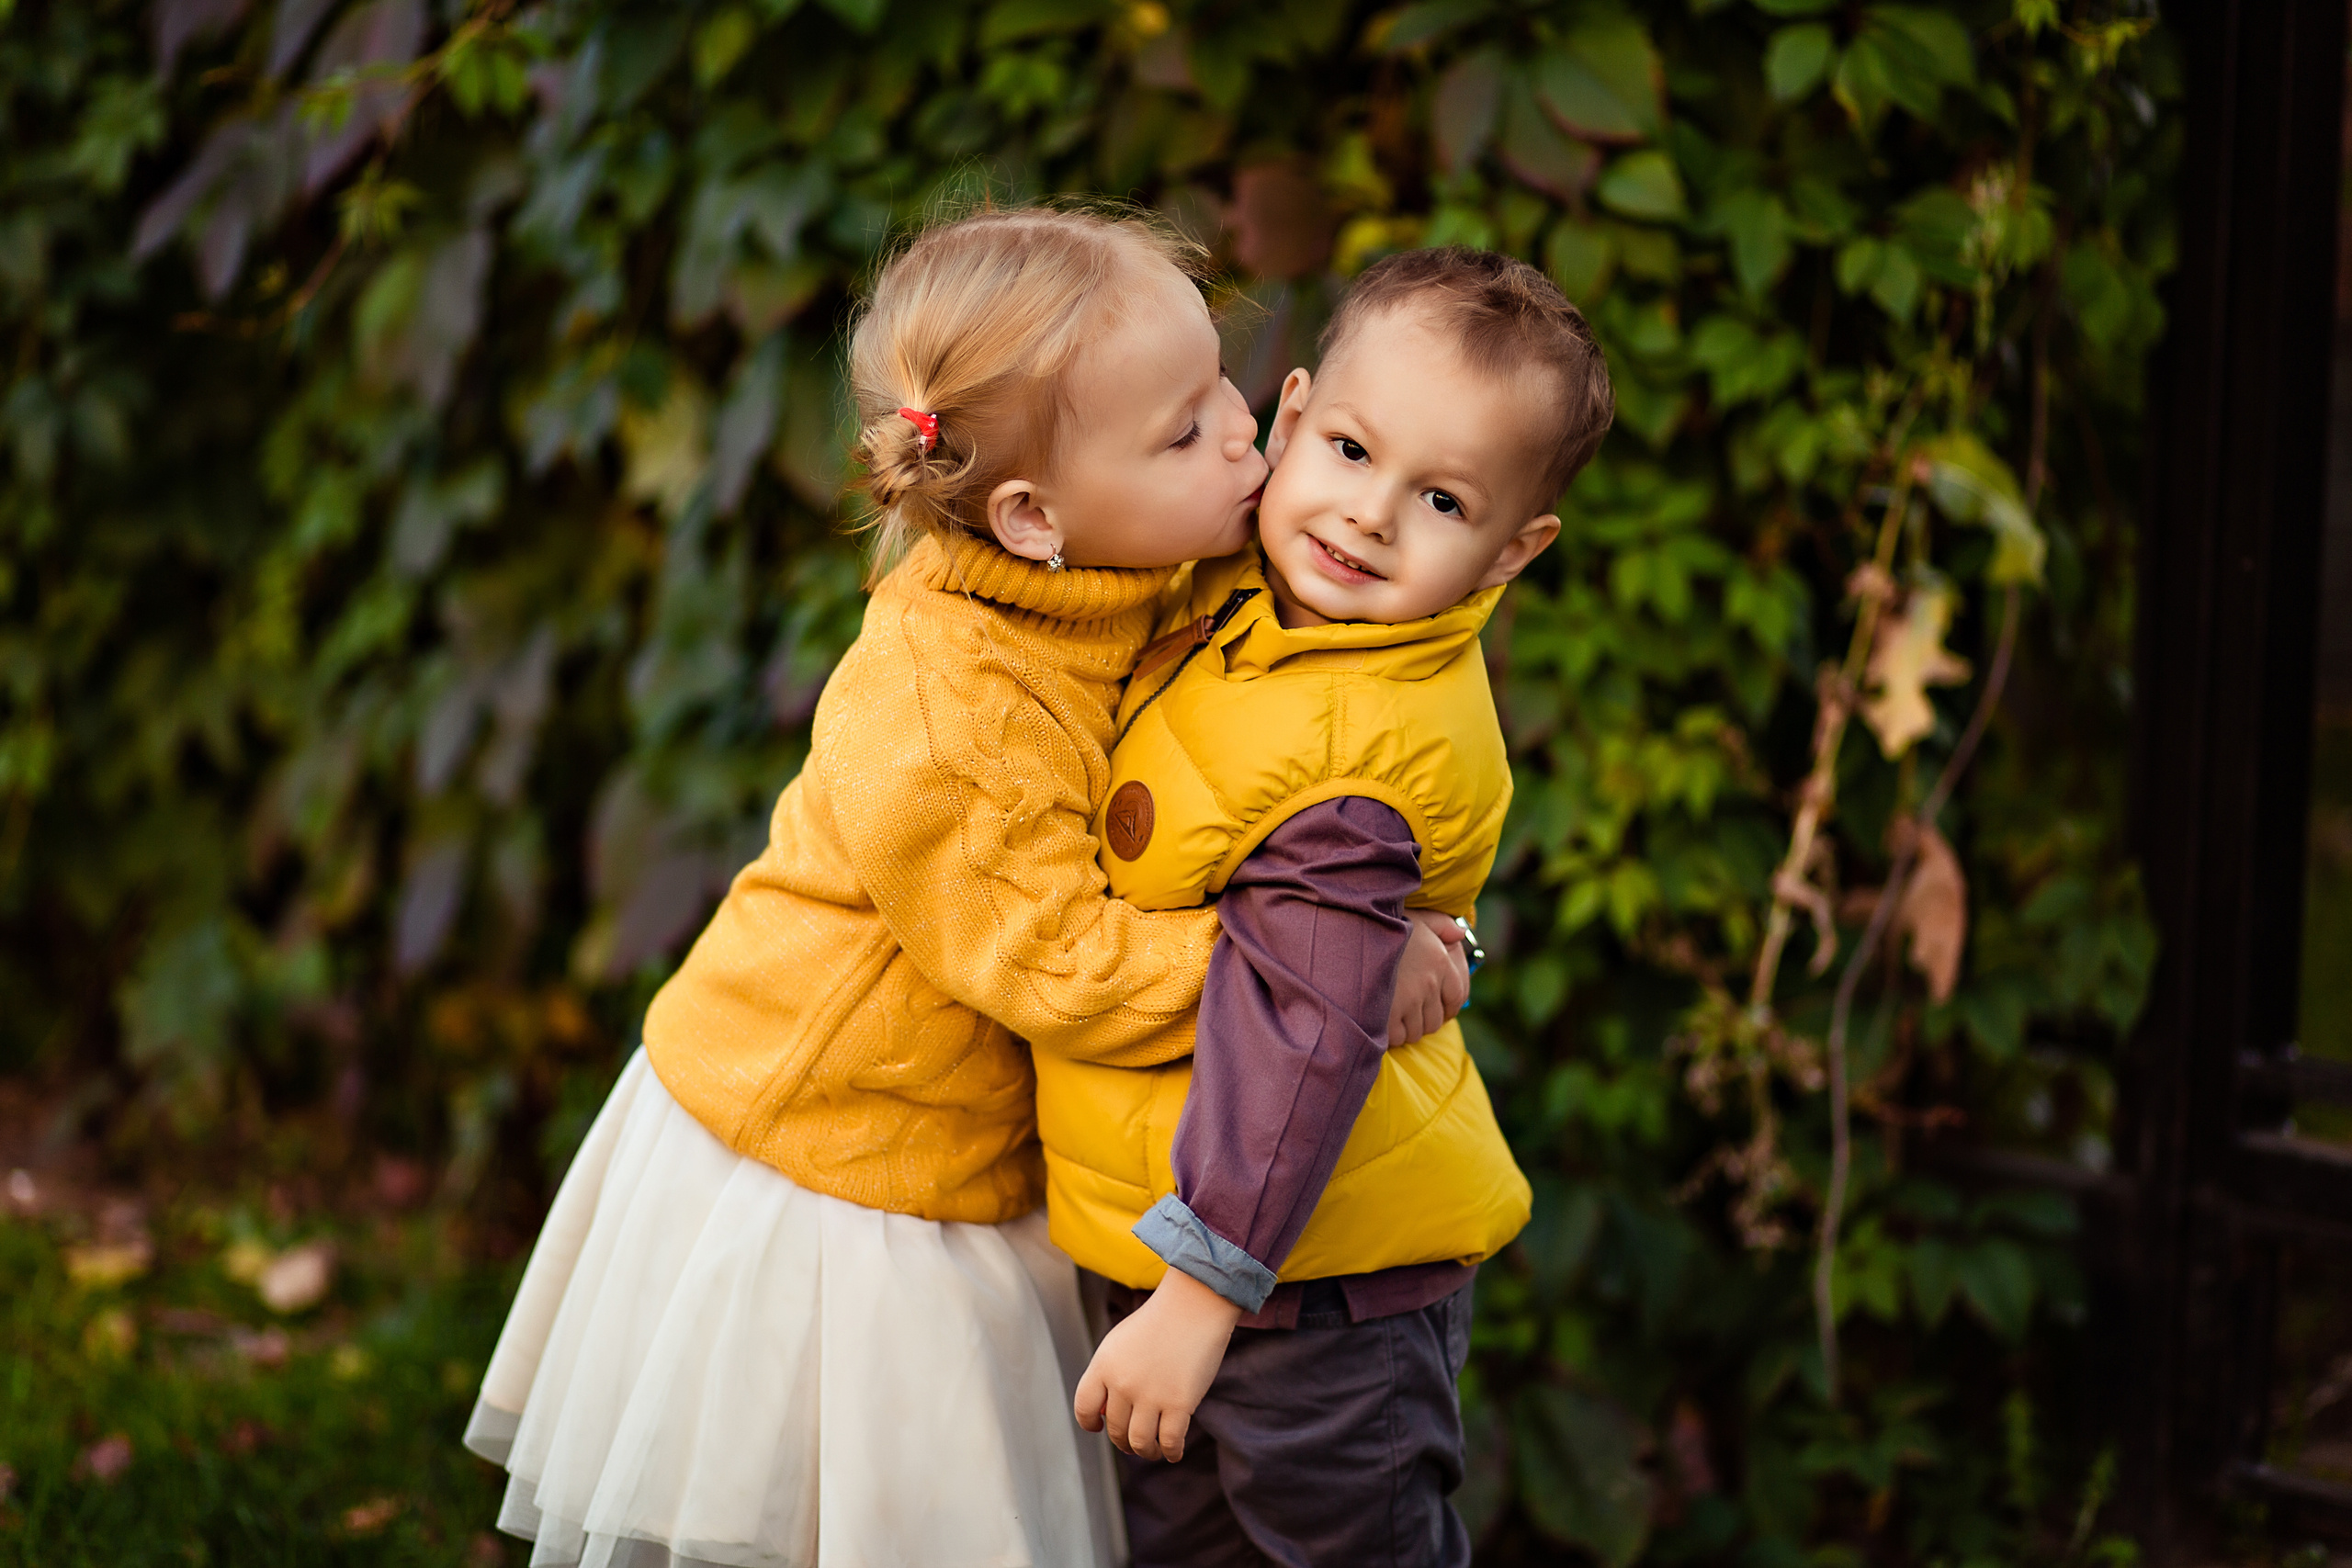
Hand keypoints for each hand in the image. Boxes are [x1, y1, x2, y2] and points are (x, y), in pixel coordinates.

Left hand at [1073, 1268, 1240, 1462]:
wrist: (1194, 1305)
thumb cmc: (1159, 1322)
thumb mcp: (1120, 1342)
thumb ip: (1109, 1374)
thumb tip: (1106, 1414)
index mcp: (1103, 1365)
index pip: (1084, 1408)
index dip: (1089, 1423)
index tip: (1099, 1427)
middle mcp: (1122, 1384)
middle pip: (1116, 1429)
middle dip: (1123, 1442)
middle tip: (1133, 1443)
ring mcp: (1151, 1395)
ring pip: (1140, 1443)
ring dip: (1146, 1452)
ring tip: (1152, 1450)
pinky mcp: (1179, 1403)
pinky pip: (1170, 1442)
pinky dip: (1171, 1452)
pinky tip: (1173, 1451)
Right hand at [1391, 911, 1471, 1044]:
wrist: (1349, 934)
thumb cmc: (1382, 925)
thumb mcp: (1417, 917)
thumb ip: (1442, 924)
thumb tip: (1460, 932)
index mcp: (1440, 961)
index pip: (1457, 996)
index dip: (1449, 1008)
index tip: (1440, 1010)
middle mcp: (1429, 983)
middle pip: (1436, 1020)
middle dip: (1424, 1020)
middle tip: (1410, 1014)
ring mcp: (1409, 1000)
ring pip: (1417, 1031)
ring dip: (1408, 1029)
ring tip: (1394, 1017)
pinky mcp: (1389, 1014)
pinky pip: (1398, 1036)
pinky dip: (1392, 1035)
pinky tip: (1383, 1023)